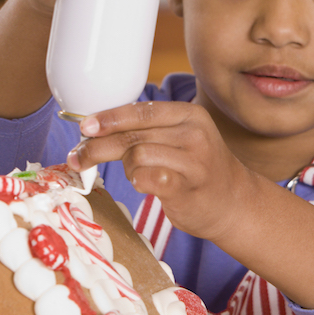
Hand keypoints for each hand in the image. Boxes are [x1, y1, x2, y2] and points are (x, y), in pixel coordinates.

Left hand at [70, 100, 248, 242]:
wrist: (234, 203)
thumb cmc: (198, 171)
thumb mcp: (180, 140)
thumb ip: (150, 131)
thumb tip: (97, 129)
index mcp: (189, 114)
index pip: (140, 111)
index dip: (108, 119)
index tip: (85, 128)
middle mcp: (194, 133)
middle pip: (132, 134)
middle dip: (99, 146)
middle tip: (79, 157)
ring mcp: (194, 160)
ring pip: (137, 155)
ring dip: (126, 168)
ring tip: (134, 175)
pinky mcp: (189, 186)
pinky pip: (148, 178)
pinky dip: (138, 181)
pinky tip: (143, 184)